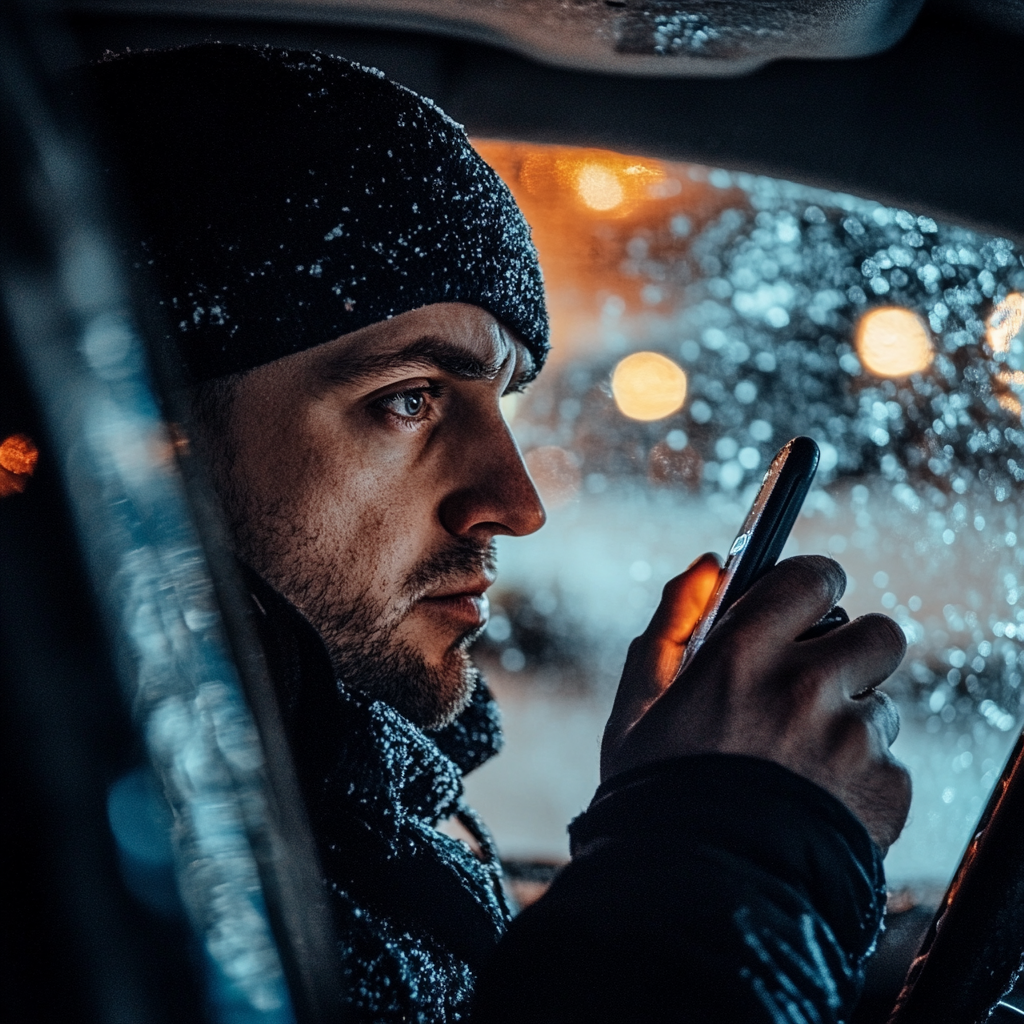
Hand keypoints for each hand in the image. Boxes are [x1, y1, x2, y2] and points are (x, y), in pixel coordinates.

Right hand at [601, 554, 910, 852]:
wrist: (695, 893)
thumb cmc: (657, 794)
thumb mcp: (640, 703)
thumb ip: (672, 621)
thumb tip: (706, 564)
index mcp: (743, 652)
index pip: (815, 577)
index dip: (813, 586)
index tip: (804, 605)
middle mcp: (806, 684)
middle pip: (877, 633)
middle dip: (851, 653)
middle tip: (814, 686)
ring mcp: (852, 737)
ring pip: (881, 703)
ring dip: (850, 722)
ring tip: (800, 763)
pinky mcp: (885, 787)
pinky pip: (889, 762)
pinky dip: (860, 778)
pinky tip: (814, 802)